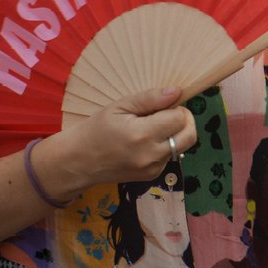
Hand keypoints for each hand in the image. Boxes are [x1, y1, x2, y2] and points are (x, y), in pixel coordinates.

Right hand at [38, 87, 197, 195]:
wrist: (78, 162)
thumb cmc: (97, 129)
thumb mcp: (120, 107)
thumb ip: (150, 99)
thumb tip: (177, 92)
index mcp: (142, 135)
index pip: (179, 118)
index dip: (175, 107)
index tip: (162, 105)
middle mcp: (151, 155)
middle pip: (190, 135)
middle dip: (184, 120)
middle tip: (167, 113)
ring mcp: (152, 169)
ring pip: (183, 146)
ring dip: (176, 133)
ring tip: (154, 127)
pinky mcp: (151, 176)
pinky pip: (170, 156)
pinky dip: (167, 146)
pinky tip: (147, 142)